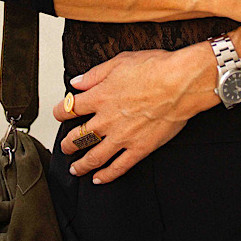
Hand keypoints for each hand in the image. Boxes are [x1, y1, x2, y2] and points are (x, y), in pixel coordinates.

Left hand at [53, 49, 200, 184]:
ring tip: (75, 168)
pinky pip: (118, 167)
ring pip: (93, 157)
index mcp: (100, 96)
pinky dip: (106, 175)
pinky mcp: (139, 148)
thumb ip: (95, 74)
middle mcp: (107, 119)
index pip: (69, 108)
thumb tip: (77, 82)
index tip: (58, 114)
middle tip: (65, 147)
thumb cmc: (156, 69)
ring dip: (80, 165)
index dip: (59, 112)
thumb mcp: (120, 61)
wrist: (181, 84)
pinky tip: (99, 178)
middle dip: (67, 144)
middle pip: (77, 137)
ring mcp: (122, 137)